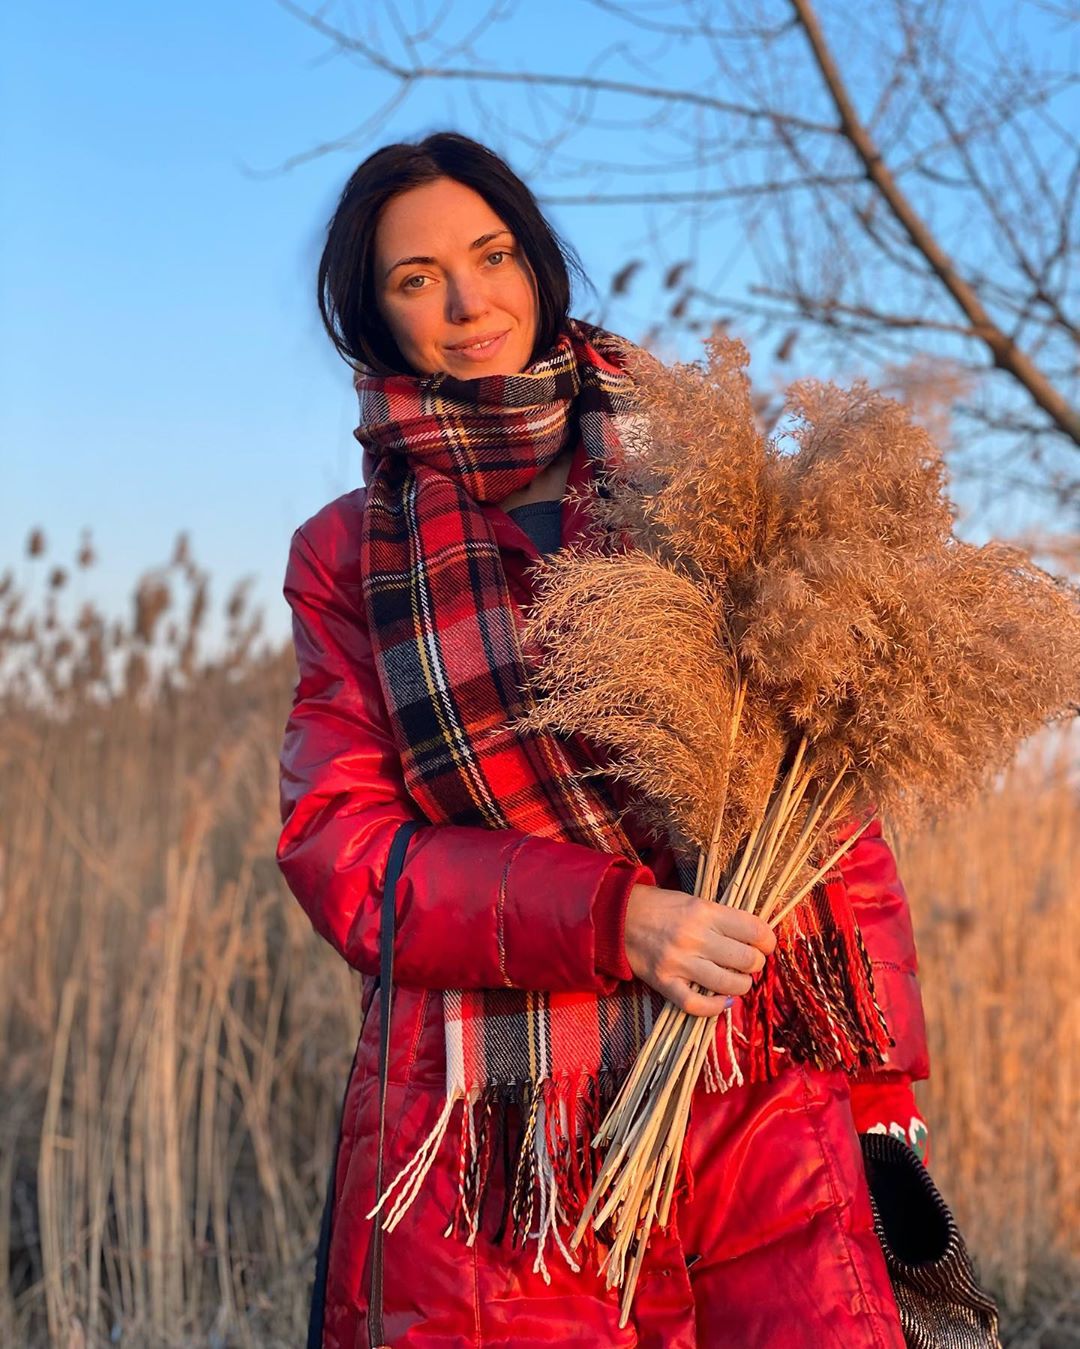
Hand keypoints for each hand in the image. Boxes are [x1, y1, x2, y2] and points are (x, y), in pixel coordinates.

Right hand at [624, 884, 776, 1016]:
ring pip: (728, 985)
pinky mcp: (663, 982)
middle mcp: (694, 937)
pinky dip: (716, 1008)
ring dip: (741, 986)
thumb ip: (723, 919)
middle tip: (749, 963)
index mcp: (704, 912)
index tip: (766, 945)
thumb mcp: (695, 902)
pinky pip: (697, 1005)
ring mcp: (678, 962)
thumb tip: (755, 940)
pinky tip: (722, 1001)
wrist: (618, 916)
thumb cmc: (661, 907)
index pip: (754, 930)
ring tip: (737, 980)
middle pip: (746, 960)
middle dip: (756, 964)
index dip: (768, 941)